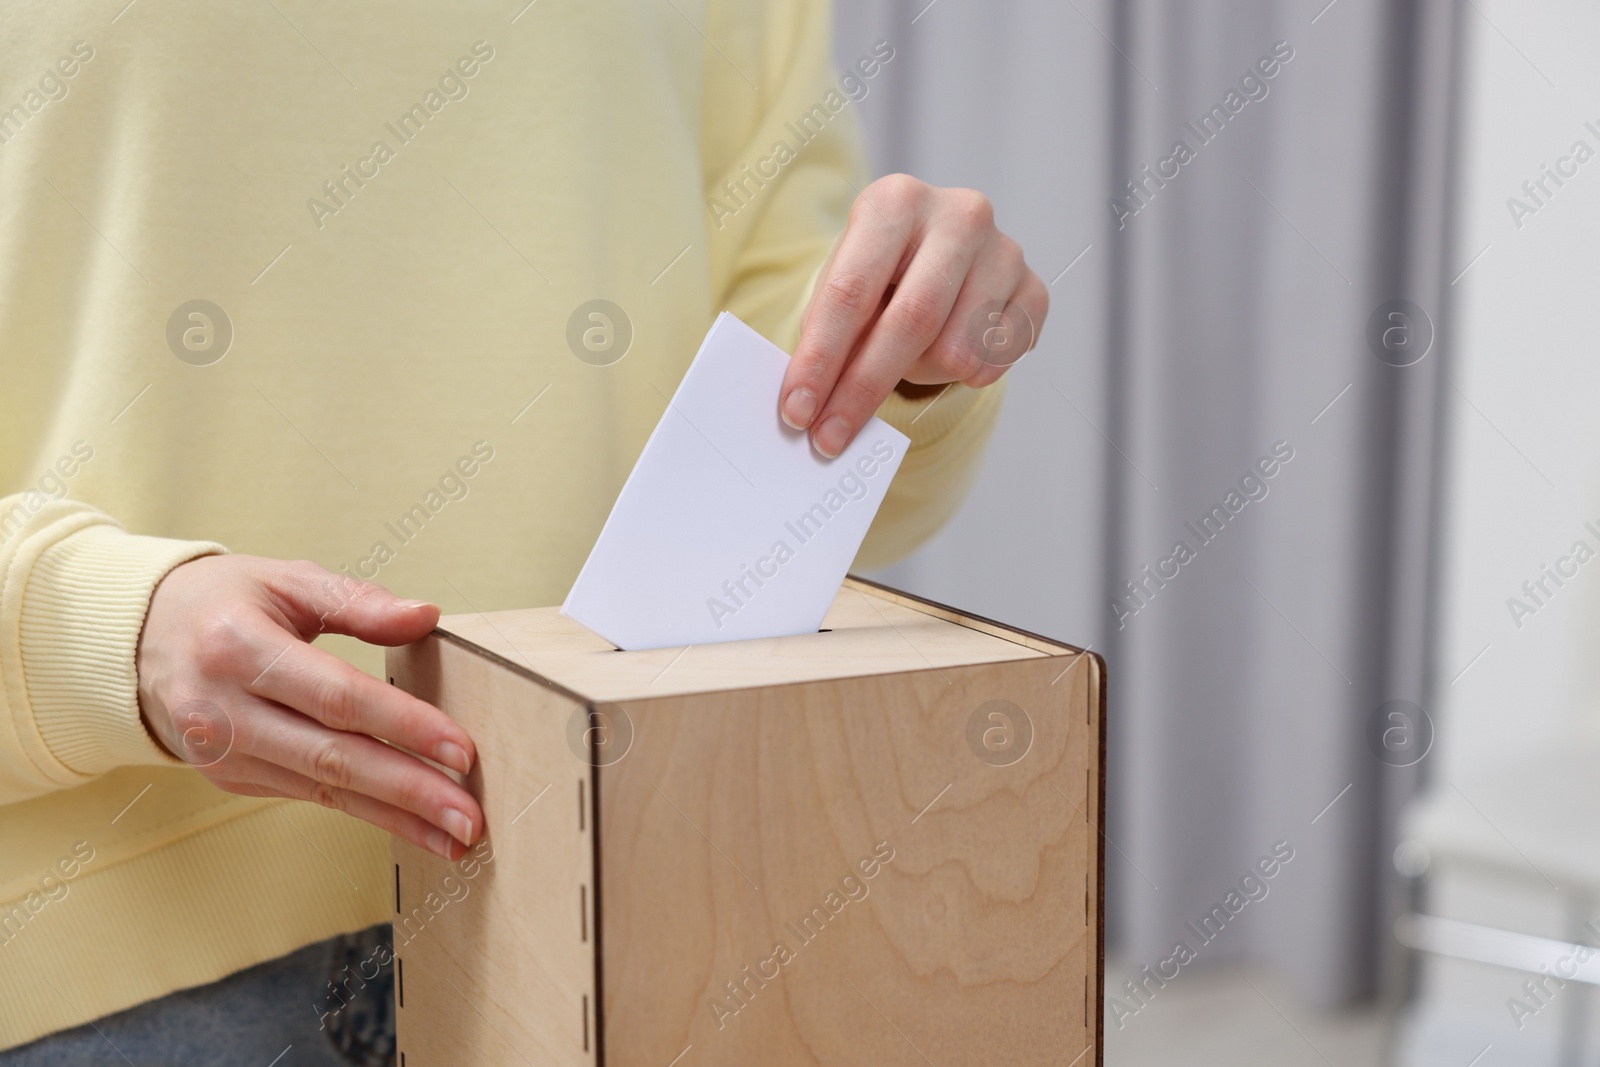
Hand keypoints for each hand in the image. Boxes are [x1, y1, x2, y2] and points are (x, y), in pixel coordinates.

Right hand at [136, 555, 481, 859]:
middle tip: (469, 815)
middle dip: (409, 791)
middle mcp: (226, 710)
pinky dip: (368, 813)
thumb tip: (426, 616)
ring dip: (398, 817)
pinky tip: (415, 826)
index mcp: (240, 648)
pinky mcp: (233, 778)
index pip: (337, 696)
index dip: (402, 725)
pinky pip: (312, 796)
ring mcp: (225, 753)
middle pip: (333, 757)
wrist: (135, 639)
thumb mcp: (286, 580)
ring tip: (457, 835)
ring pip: (326, 788)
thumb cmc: (224, 602)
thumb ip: (358, 601)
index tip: (460, 749)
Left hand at [780, 173, 1048, 456]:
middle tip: (830, 439)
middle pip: (909, 323)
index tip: (797, 412)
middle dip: (862, 390)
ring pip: (957, 350)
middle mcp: (957, 215)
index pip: (851, 292)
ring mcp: (1005, 251)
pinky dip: (967, 375)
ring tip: (906, 358)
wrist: (936, 253)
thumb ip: (826, 335)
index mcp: (895, 201)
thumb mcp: (842, 287)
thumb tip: (809, 405)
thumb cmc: (878, 275)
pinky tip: (951, 357)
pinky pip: (997, 361)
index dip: (820, 360)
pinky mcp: (1035, 288)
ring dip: (920, 374)